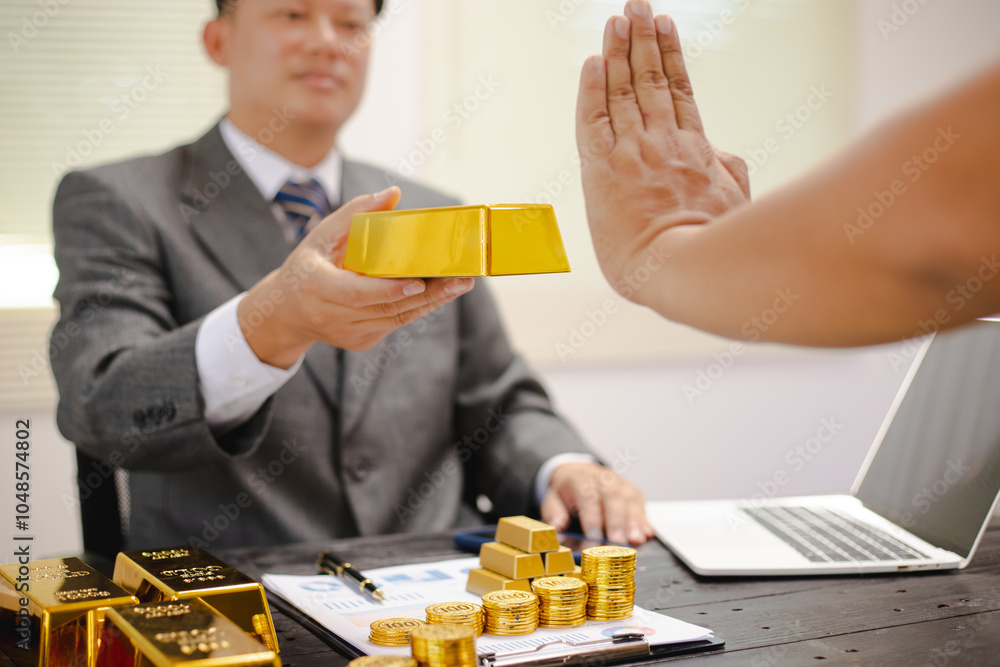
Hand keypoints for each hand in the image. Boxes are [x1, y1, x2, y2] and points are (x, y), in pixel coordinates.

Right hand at [240, 187, 474, 367]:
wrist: (287, 311)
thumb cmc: (308, 265)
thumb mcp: (323, 234)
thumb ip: (357, 213)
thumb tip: (394, 194)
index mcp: (316, 286)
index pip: (356, 293)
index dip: (388, 290)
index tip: (418, 282)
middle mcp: (331, 316)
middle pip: (387, 308)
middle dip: (429, 294)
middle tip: (461, 278)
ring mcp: (348, 333)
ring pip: (396, 318)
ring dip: (432, 301)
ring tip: (460, 283)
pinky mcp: (361, 342)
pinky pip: (395, 323)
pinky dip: (417, 306)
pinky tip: (440, 292)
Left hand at [541, 462, 653, 544]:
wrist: (579, 470)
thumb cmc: (567, 490)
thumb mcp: (552, 498)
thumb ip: (553, 513)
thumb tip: (557, 527)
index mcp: (581, 480)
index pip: (588, 499)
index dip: (592, 520)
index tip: (594, 539)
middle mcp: (603, 479)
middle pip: (613, 498)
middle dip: (617, 521)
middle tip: (619, 542)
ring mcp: (621, 484)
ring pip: (630, 500)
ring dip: (634, 521)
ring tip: (637, 540)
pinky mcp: (633, 491)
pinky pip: (641, 504)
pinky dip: (644, 519)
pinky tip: (647, 534)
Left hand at [575, 0, 749, 304]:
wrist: (686, 272)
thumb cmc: (713, 251)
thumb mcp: (734, 205)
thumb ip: (729, 173)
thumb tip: (723, 155)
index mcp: (695, 152)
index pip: (678, 93)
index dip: (670, 57)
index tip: (665, 27)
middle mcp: (663, 144)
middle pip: (650, 80)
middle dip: (642, 38)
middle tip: (636, 4)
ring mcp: (633, 154)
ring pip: (623, 91)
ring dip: (617, 51)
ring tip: (616, 18)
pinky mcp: (603, 170)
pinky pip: (592, 120)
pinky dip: (591, 89)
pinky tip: (592, 61)